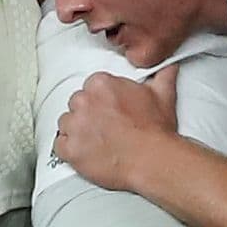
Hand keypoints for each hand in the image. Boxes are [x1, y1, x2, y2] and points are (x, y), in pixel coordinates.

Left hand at [53, 66, 177, 191]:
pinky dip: (69, 150)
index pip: (90, 87)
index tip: (108, 110)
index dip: (99, 101)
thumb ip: (162, 76)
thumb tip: (168, 66)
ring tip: (96, 141)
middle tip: (104, 127)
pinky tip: (86, 152)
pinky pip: (59, 146)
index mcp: (101, 84)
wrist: (152, 160)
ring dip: (77, 132)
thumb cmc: (155, 131)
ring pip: (66, 124)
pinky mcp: (70, 149)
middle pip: (76, 104)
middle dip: (88, 115)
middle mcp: (84, 101)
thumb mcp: (163, 95)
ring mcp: (75, 126)